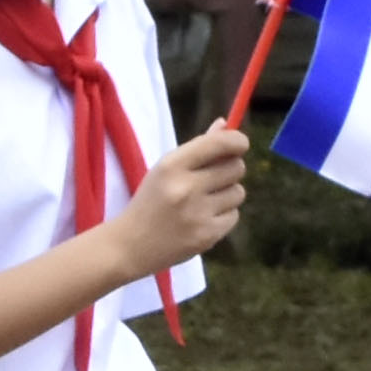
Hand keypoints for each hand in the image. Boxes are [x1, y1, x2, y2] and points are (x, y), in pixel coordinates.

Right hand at [106, 124, 249, 275]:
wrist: (130, 245)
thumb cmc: (151, 200)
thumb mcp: (165, 169)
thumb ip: (198, 147)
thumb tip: (226, 125)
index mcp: (171, 165)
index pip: (219, 144)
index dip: (237, 141)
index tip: (240, 144)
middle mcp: (186, 188)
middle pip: (235, 167)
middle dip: (231, 169)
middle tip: (215, 177)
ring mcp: (197, 214)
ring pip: (238, 192)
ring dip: (227, 194)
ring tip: (205, 201)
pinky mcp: (207, 236)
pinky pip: (234, 215)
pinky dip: (223, 216)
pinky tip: (203, 219)